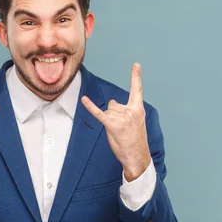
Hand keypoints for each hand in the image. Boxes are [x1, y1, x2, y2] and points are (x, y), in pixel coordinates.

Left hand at [81, 63, 150, 181]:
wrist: (137, 156)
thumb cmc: (135, 141)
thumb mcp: (136, 123)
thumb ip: (125, 111)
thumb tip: (112, 104)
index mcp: (138, 109)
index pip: (137, 90)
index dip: (136, 76)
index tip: (136, 64)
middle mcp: (130, 111)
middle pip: (114, 104)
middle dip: (114, 115)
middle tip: (122, 129)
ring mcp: (121, 117)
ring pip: (108, 111)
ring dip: (109, 121)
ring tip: (118, 132)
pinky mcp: (112, 125)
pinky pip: (98, 113)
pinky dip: (90, 106)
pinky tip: (84, 99)